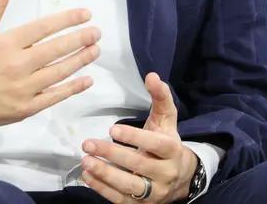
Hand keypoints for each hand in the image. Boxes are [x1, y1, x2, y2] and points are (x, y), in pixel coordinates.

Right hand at [0, 0, 100, 132]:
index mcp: (6, 43)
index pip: (43, 27)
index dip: (67, 20)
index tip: (85, 14)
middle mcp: (17, 65)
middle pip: (56, 50)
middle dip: (80, 39)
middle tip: (97, 32)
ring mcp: (22, 89)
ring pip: (59, 73)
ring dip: (80, 60)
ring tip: (95, 50)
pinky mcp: (24, 109)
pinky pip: (54, 97)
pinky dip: (72, 88)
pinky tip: (87, 80)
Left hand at [80, 72, 196, 202]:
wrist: (181, 177)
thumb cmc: (167, 142)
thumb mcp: (167, 119)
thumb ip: (160, 97)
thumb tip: (152, 76)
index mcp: (173, 150)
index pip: (156, 145)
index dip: (135, 137)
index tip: (112, 130)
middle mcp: (166, 174)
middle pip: (139, 165)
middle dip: (112, 155)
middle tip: (88, 143)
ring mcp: (154, 192)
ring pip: (129, 186)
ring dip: (105, 174)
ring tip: (86, 161)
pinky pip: (121, 199)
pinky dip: (102, 189)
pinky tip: (87, 176)